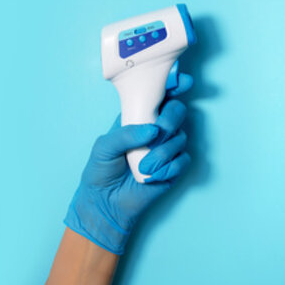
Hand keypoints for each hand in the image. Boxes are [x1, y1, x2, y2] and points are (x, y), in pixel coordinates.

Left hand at [64, 73, 192, 254]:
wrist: (105, 202)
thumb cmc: (101, 171)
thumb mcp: (104, 147)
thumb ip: (126, 133)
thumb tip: (153, 130)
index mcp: (138, 117)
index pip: (159, 96)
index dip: (174, 85)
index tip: (182, 82)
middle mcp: (156, 130)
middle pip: (178, 111)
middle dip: (171, 120)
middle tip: (158, 132)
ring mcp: (167, 148)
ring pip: (181, 138)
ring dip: (163, 152)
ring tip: (144, 166)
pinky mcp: (174, 168)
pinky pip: (184, 160)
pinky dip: (170, 167)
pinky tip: (153, 175)